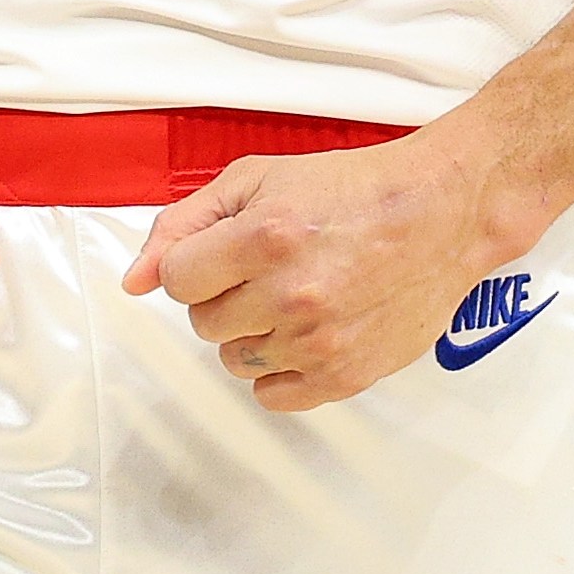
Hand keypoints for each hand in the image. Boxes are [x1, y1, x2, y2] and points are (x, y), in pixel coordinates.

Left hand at [122, 129, 525, 413]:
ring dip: (251, 331)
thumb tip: (135, 280)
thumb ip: (186, 222)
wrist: (438, 212)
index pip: (179, 280)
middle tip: (266, 268)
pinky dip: (279, 369)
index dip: (197, 263)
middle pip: (204, 322)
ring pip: (234, 360)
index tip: (225, 252)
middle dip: (225, 294)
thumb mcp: (259, 178)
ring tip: (292, 295)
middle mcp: (289, 293)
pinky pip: (273, 396)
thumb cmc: (353, 189)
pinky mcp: (345, 375)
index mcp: (264, 236)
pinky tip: (304, 331)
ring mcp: (318, 340)